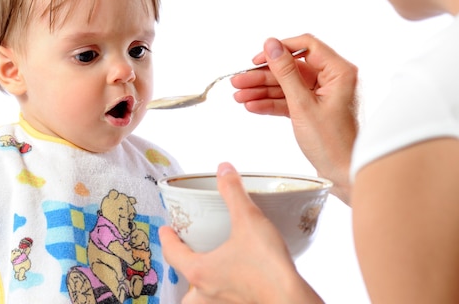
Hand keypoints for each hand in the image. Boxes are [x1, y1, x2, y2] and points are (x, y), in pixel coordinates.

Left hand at [159, 162, 322, 303]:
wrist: (293, 301)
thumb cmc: (268, 266)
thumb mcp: (249, 220)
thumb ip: (233, 192)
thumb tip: (224, 169)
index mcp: (199, 271)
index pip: (172, 253)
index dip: (167, 239)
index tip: (165, 230)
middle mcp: (206, 293)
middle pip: (184, 280)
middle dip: (184, 265)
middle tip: (188, 249)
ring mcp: (222, 303)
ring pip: (200, 297)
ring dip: (201, 283)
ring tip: (211, 266)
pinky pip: (221, 299)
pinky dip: (223, 291)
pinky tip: (236, 279)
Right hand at [231, 35, 357, 202]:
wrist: (345, 177)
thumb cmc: (333, 144)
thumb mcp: (302, 105)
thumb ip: (285, 72)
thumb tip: (271, 44)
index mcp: (340, 72)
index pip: (306, 46)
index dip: (279, 50)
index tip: (257, 59)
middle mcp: (334, 80)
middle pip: (291, 68)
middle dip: (263, 76)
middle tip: (238, 81)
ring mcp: (324, 96)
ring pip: (287, 86)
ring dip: (262, 91)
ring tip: (239, 97)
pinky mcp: (315, 111)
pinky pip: (290, 101)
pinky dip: (271, 104)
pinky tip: (252, 106)